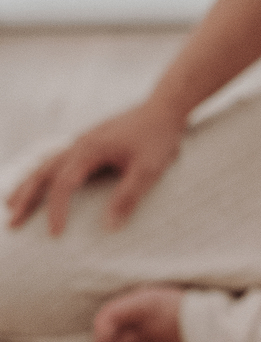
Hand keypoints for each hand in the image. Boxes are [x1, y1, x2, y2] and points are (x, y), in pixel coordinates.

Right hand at [5, 99, 187, 234]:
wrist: (164, 107)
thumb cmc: (158, 138)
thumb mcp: (149, 169)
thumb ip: (128, 197)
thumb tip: (109, 228)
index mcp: (91, 149)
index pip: (64, 183)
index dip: (56, 210)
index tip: (55, 234)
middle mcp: (79, 143)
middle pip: (43, 172)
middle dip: (26, 198)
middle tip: (12, 224)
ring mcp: (81, 140)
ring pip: (45, 164)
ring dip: (27, 185)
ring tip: (11, 205)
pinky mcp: (87, 140)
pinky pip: (55, 158)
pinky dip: (40, 173)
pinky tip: (36, 183)